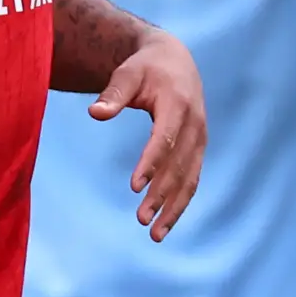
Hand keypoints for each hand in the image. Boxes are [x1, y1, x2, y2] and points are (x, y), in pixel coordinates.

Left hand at [93, 27, 204, 238]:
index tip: (135, 186)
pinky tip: (165, 223)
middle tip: (140, 219)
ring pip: (190, 178)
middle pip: (179, 165)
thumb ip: (113, 94)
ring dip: (174, 207)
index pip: (165, 138)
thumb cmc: (144, 69)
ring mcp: (200, 138)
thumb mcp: (127, 74)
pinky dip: (181, 202)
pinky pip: (192, 179)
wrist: (175, 61)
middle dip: (161, 194)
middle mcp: (194, 124)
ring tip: (155, 235)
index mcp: (178, 104)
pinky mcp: (198, 148)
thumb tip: (95, 113)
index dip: (151, 163)